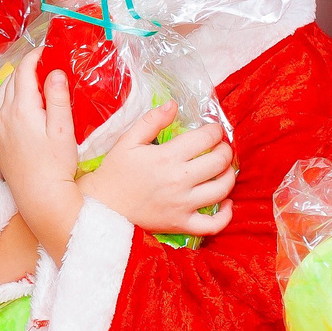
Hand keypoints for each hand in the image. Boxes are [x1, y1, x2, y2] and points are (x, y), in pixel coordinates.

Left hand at [0, 66, 85, 203]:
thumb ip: (58, 98)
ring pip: (1, 94)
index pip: (23, 72)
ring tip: (33, 83)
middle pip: (10, 80)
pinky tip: (19, 106)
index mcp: (21, 109)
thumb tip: (54, 72)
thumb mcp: (63, 129)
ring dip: (15, 84)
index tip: (46, 51)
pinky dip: (7, 100)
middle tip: (44, 67)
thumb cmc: (56, 164)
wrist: (39, 197)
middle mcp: (3, 115)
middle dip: (25, 69)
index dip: (34, 57)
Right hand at [79, 105, 237, 237]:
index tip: (213, 131)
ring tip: (224, 170)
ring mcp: (182, 205)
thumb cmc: (115, 172)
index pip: (205, 138)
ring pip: (222, 190)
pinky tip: (227, 203)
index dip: (215, 131)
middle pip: (219, 162)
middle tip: (221, 147)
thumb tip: (173, 105)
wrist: (102, 207)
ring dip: (229, 176)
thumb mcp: (128, 141)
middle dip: (225, 150)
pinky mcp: (181, 224)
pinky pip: (212, 225)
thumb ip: (151, 120)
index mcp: (167, 157)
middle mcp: (179, 180)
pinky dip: (226, 215)